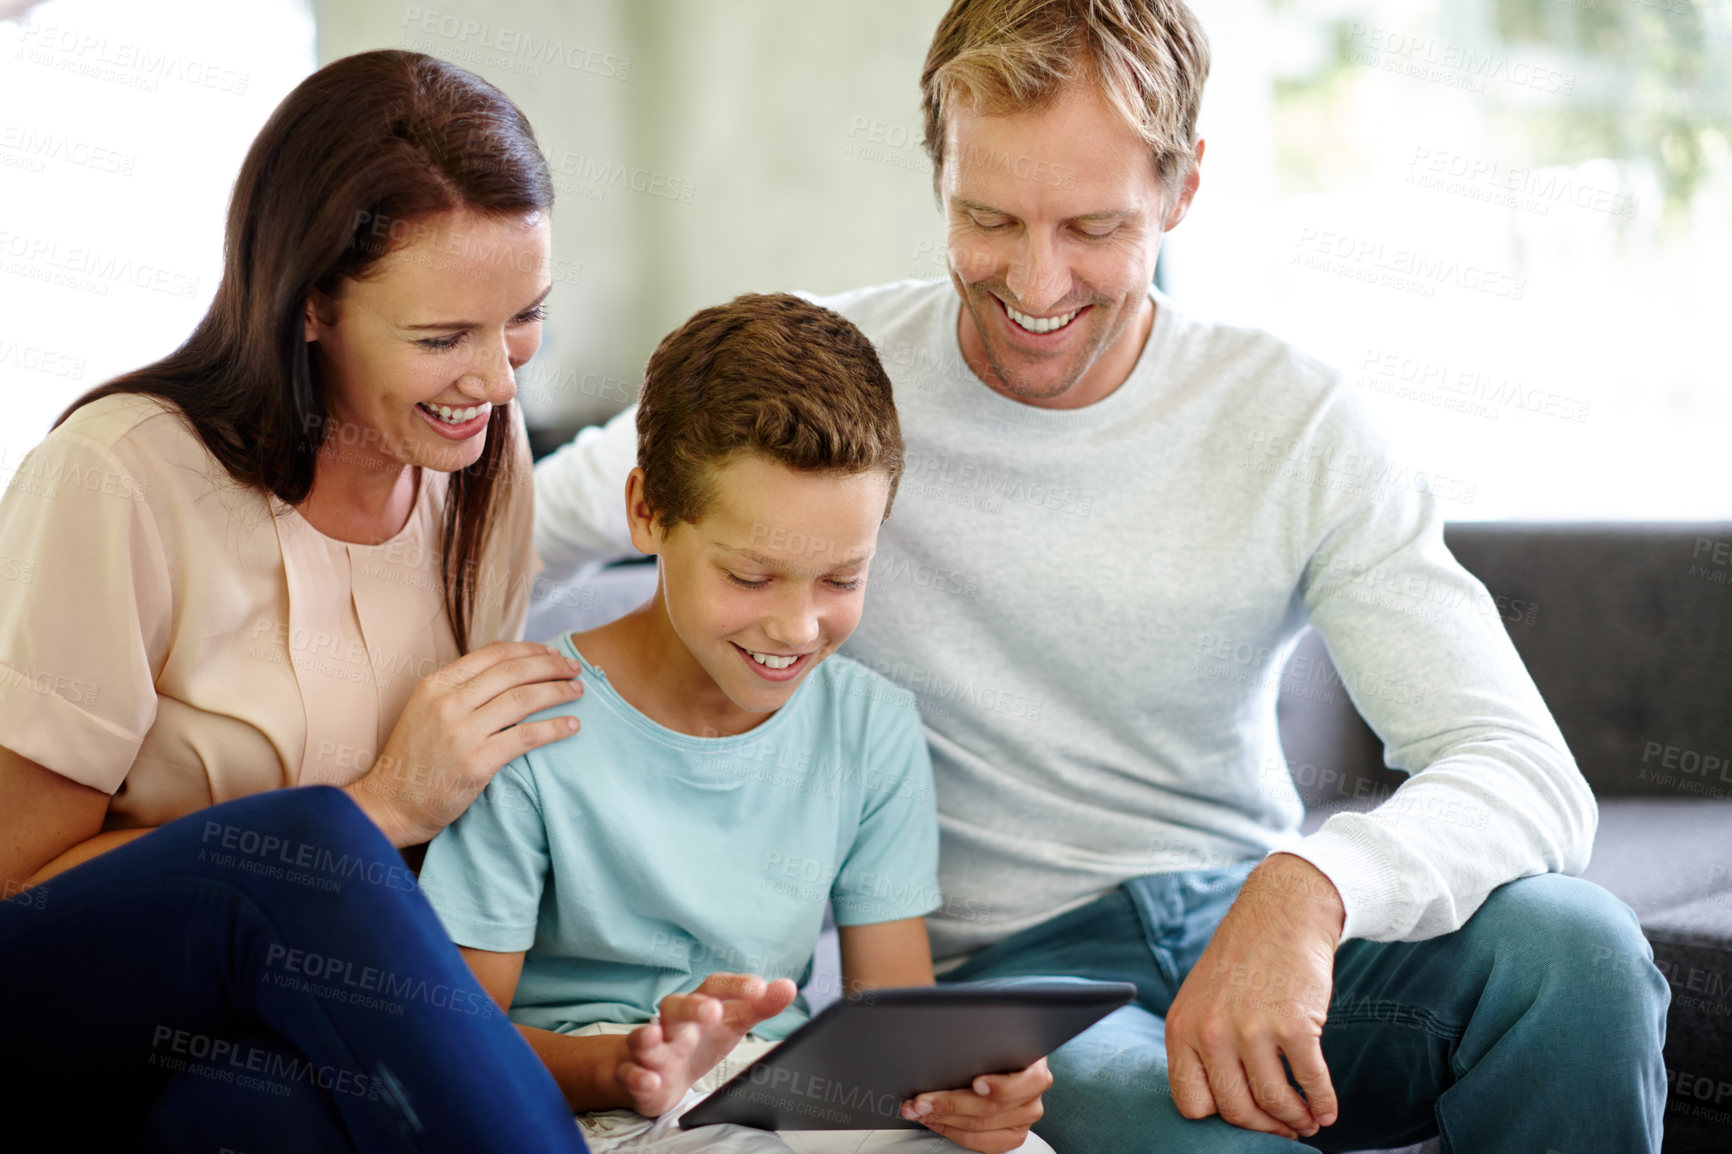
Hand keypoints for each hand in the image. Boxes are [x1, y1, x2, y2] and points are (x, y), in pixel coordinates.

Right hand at [344, 641, 583, 846]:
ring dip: (558, 692)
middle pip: (513, 672)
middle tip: (574, 668)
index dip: (529, 650)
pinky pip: (526, 737)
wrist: (389, 804)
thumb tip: (506, 672)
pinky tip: (572, 726)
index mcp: (436, 684)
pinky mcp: (476, 762)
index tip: (551, 653)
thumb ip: (459, 690)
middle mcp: (448, 702)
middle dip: (551, 666)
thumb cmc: (413, 760)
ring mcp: (462, 732)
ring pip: (523, 699)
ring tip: (578, 691)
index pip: (494, 654)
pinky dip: (555, 728)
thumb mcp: (426, 710)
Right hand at [618, 973, 797, 1117]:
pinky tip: (650, 1080)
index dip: (735, 986)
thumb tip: (789, 986)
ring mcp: (651, 1049)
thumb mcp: (732, 1021)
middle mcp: (672, 1022)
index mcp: (698, 1005)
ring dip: (647, 1037)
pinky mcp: (636, 1076)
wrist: (657, 1072)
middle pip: (675, 1007)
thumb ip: (759, 1005)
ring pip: (643, 1038)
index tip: (760, 988)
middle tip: (712, 1010)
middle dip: (691, 1008)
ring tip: (654, 1036)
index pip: (714, 987)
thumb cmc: (699, 1039)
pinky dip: (638, 1077)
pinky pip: (632, 1074)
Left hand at [901, 1055, 1051, 1152]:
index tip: (975, 1083)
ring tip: (920, 1109)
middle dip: (950, 1102)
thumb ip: (983, 1045)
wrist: (1002, 1063)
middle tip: (923, 1099)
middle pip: (992, 1107)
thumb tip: (950, 1044)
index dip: (1000, 1086)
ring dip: (944, 1118)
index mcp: (1036, 1068)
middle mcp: (1033, 1096)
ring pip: (980, 1126)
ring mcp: (1023, 1119)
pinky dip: (951, 1131)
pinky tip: (935, 1120)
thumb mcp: (995, 1040)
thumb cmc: (996, 1049)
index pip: (1029, 1081)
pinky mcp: (1011, 1136)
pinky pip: (980, 1142)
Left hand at [1164, 853, 1343, 1138]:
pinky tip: (1328, 1108)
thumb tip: (1227, 1108)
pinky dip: (1323, 1103)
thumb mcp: (1201, 1001)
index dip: (1221, 1121)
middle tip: (1284, 1128)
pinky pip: (1311, 1082)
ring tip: (1308, 1120)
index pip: (1191, 1103)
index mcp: (1181, 1029)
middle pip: (1236, 1111)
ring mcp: (1252, 1029)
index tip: (1245, 1120)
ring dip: (1296, 1120)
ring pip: (1274, 1103)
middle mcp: (1210, 1032)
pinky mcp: (1294, 1025)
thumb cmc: (1243, 961)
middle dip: (1265, 1127)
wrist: (1281, 913)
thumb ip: (1203, 1048)